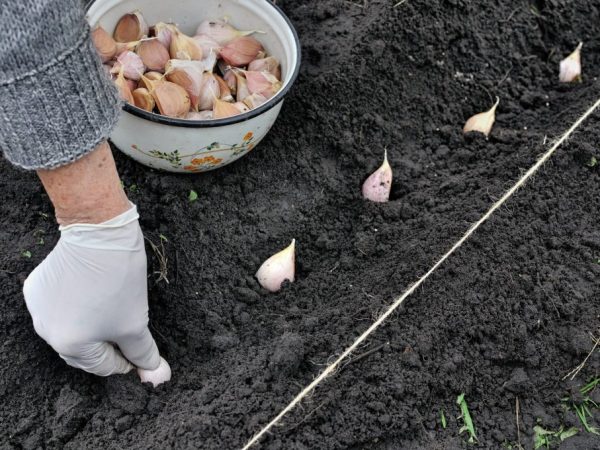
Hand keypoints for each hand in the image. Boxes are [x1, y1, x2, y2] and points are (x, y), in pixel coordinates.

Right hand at [23, 204, 169, 382]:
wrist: (99, 233)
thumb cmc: (117, 279)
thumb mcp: (136, 322)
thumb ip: (144, 353)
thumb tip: (156, 375)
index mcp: (68, 344)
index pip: (103, 366)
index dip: (127, 360)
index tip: (140, 352)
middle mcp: (46, 331)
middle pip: (84, 351)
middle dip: (108, 345)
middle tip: (130, 332)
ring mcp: (38, 308)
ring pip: (71, 329)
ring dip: (92, 327)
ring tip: (113, 311)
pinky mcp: (37, 287)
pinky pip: (59, 308)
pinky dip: (76, 308)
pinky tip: (94, 296)